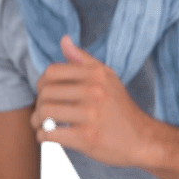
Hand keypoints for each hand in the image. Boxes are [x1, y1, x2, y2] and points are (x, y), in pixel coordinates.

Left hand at [32, 37, 156, 166]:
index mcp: (97, 74)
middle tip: (44, 113)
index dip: (43, 83)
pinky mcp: (86, 137)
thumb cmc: (119, 108)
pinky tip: (52, 137)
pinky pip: (48, 134)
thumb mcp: (107, 78)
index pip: (51, 72)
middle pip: (45, 92)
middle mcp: (94, 91)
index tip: (48, 93)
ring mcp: (90, 114)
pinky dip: (43, 137)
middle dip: (39, 104)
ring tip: (44, 125)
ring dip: (37, 121)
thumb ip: (83, 59)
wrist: (141, 138)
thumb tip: (64, 40)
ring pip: (44, 113)